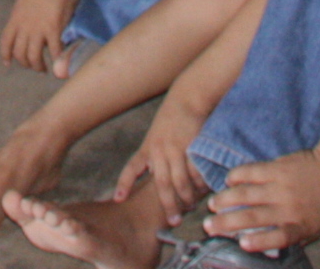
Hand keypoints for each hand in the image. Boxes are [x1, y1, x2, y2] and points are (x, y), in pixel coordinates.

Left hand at [0, 0, 78, 72]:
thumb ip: (24, 13)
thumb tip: (27, 22)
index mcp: (15, 18)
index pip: (5, 42)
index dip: (5, 54)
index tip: (7, 63)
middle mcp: (24, 27)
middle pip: (19, 53)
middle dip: (25, 63)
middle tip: (33, 66)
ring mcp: (37, 29)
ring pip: (34, 57)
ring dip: (38, 66)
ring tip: (44, 69)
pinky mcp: (53, 30)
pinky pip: (53, 51)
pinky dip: (56, 60)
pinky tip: (59, 62)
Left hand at [113, 96, 212, 228]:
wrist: (187, 97)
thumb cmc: (172, 117)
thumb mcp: (156, 134)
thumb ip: (153, 153)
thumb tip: (152, 173)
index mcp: (147, 148)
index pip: (132, 168)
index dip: (124, 184)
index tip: (117, 198)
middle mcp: (158, 150)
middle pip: (161, 184)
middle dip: (168, 205)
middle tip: (174, 220)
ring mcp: (175, 149)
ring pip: (179, 181)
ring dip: (186, 197)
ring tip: (191, 207)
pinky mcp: (191, 147)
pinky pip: (195, 172)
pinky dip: (199, 184)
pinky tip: (202, 190)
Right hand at [202, 145, 319, 255]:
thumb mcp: (317, 228)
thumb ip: (294, 237)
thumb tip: (268, 248)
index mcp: (301, 226)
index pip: (279, 237)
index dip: (259, 241)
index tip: (242, 244)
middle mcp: (290, 207)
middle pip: (254, 217)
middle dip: (227, 222)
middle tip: (208, 225)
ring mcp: (282, 186)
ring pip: (247, 194)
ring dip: (226, 200)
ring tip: (212, 205)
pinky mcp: (278, 167)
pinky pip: (252, 172)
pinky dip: (238, 176)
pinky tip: (228, 181)